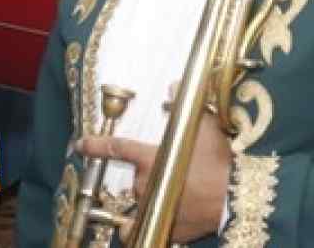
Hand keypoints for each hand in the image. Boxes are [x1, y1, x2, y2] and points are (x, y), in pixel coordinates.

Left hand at [78, 108, 231, 243]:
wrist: (233, 197)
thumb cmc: (219, 160)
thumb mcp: (205, 126)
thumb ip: (185, 106)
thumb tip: (174, 85)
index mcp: (150, 158)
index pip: (117, 148)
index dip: (96, 145)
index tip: (80, 144)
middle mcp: (144, 183)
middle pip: (137, 176)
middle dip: (151, 171)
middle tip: (176, 169)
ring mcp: (150, 207)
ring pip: (142, 197)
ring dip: (152, 192)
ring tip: (175, 190)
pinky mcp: (160, 226)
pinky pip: (138, 228)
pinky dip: (136, 227)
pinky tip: (145, 221)